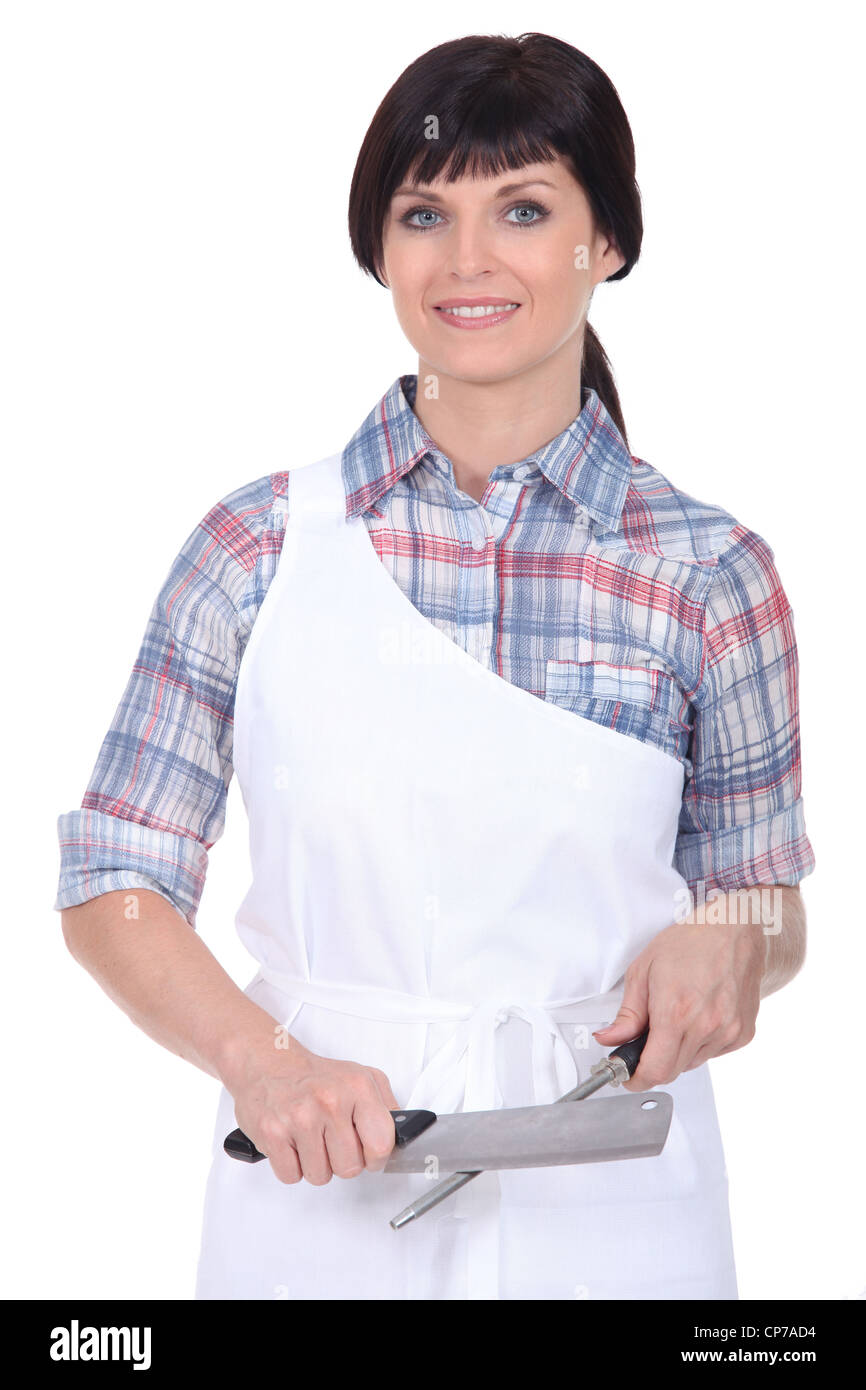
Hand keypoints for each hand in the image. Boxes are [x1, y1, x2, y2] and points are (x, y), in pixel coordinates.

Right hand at [232, 1043, 401, 1185]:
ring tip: (310, 1139)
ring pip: (320, 1176)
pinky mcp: (272, 1133)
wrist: (268, 1061)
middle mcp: (330, 1101)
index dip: (376, 1157)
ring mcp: (299, 1117)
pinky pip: (291, 1176)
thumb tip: (403, 1135)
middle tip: (331, 1140)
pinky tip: (293, 1143)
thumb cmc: (316, 1076)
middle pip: (349, 1168)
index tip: (369, 1153)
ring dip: (316, 1164)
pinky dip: (292, 1166)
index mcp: (357, 1087)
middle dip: (342, 1160)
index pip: (381, 1145)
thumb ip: (386, 1106)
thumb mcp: (362, 1077)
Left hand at [591, 916, 764, 1090]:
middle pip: (673, 1071)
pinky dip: (701, 1042)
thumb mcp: (643, 970)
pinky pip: (714, 1052)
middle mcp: (706, 1026)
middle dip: (654, 1061)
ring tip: (679, 1013)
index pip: (656, 1070)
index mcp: (676, 1012)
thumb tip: (609, 1039)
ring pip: (693, 1062)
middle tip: (647, 1037)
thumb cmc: (690, 942)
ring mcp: (729, 1032)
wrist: (734, 928)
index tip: (628, 1076)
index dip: (637, 1079)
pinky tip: (700, 1014)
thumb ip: (627, 1014)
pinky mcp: (744, 1033)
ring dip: (678, 1050)